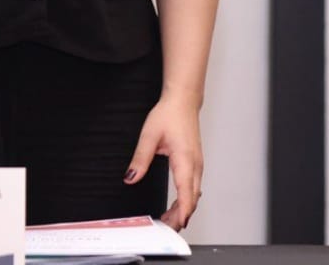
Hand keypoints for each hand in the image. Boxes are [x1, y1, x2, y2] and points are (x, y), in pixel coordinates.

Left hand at [126, 93, 203, 229]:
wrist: (183, 101)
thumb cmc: (170, 114)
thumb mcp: (149, 136)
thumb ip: (140, 159)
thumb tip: (131, 178)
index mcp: (185, 159)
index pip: (187, 191)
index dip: (183, 210)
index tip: (177, 224)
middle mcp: (195, 163)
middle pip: (192, 197)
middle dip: (181, 215)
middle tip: (166, 227)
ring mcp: (197, 163)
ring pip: (195, 192)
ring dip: (184, 208)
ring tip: (169, 220)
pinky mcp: (195, 162)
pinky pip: (194, 185)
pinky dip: (187, 198)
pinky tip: (178, 204)